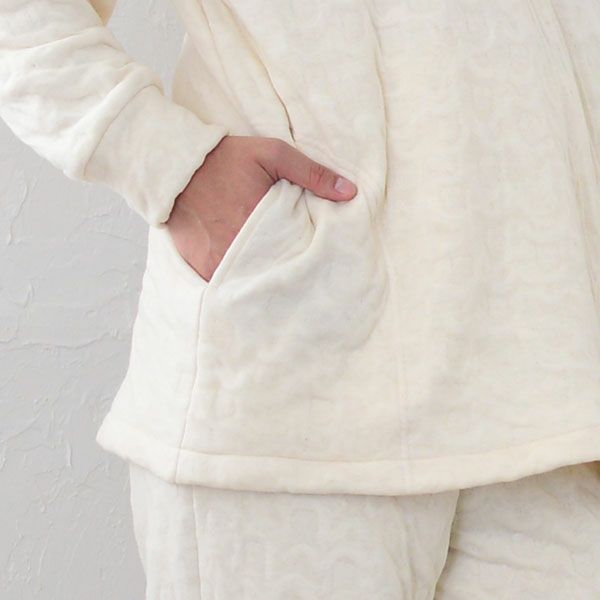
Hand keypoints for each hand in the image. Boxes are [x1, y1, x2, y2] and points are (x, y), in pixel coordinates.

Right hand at [164, 135, 357, 281]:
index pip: (296, 255)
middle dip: (287, 279)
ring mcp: (218, 261)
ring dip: (261, 286)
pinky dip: (236, 287)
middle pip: (273, 276)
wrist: (177, 167)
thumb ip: (312, 173)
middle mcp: (239, 248)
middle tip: (303, 286)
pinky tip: (249, 286)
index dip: (308, 264)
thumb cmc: (228, 159)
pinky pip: (223, 287)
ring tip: (278, 290)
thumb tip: (351, 193)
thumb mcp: (273, 154)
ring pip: (248, 285)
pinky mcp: (201, 267)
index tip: (319, 267)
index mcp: (263, 223)